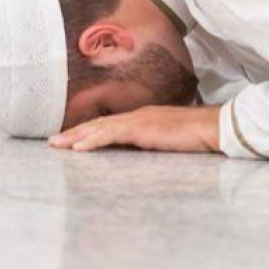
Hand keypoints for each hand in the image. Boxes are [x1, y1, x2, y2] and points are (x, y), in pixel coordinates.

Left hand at [49, 105, 221, 153]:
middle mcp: (137, 116)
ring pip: (100, 128)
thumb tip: (141, 152)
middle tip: (53, 142)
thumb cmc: (198, 135)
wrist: (215, 127)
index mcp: (143, 118)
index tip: (70, 138)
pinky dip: (93, 140)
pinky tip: (79, 147)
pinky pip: (112, 135)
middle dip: (74, 133)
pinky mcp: (143, 129)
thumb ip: (154, 142)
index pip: (109, 124)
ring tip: (58, 145)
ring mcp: (139, 121)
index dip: (88, 131)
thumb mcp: (170, 139)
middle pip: (99, 124)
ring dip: (76, 137)